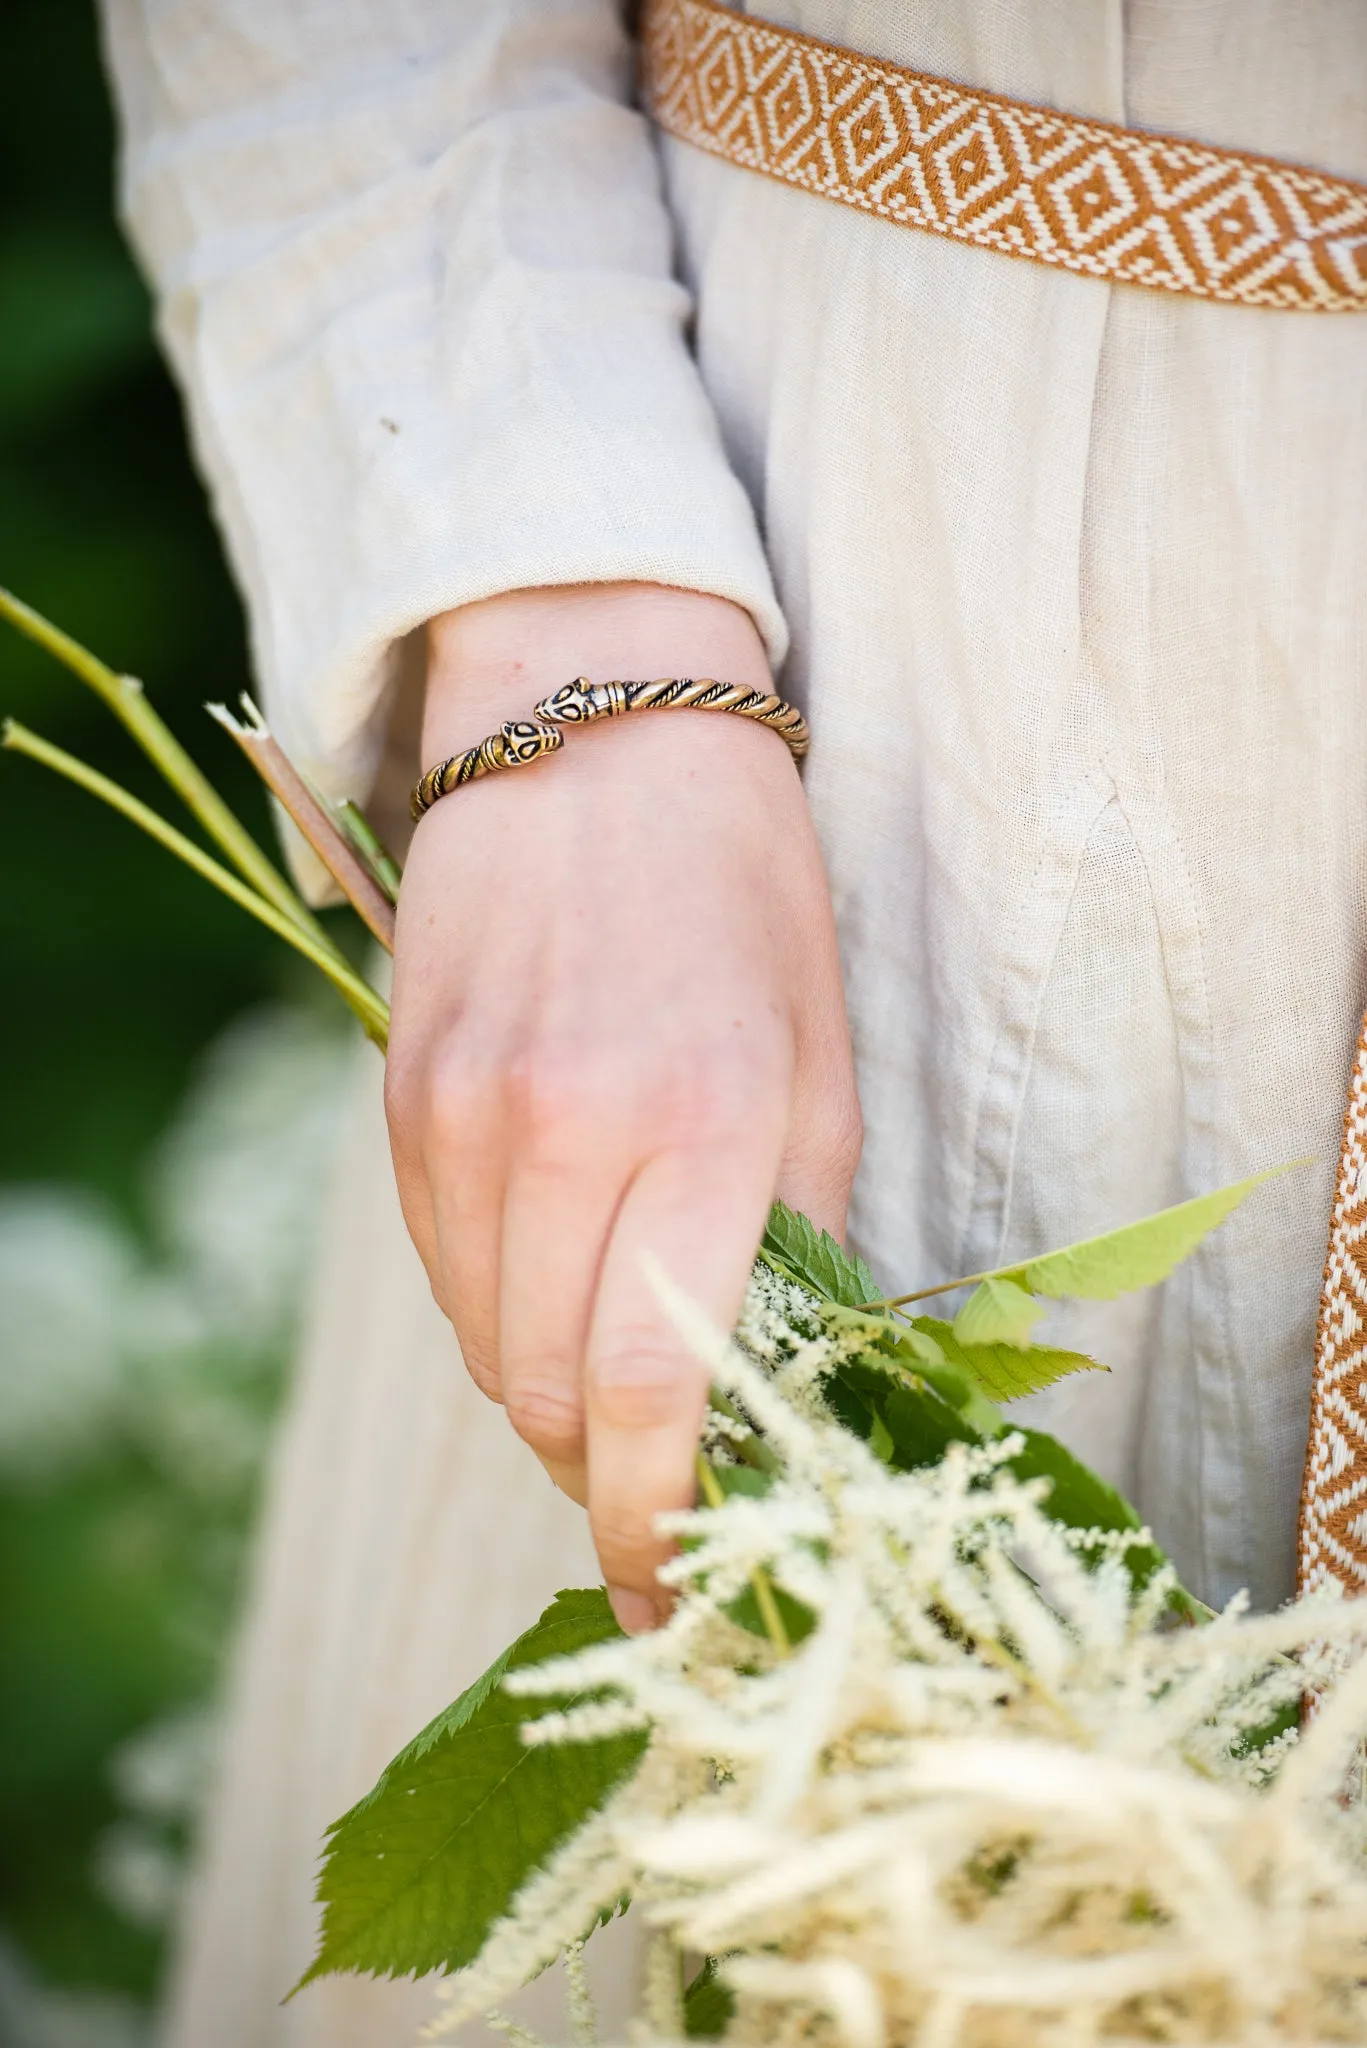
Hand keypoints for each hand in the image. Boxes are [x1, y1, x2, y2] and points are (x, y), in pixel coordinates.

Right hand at [385, 583, 859, 1629]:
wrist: (598, 728)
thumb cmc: (745, 897)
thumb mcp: (824, 1059)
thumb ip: (799, 1236)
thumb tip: (773, 1397)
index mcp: (708, 1123)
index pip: (662, 1387)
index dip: (662, 1519)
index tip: (675, 1595)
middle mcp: (564, 1131)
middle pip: (554, 1397)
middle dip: (608, 1471)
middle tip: (664, 1479)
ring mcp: (461, 1115)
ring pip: (487, 1347)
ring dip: (553, 1394)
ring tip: (616, 1360)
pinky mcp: (400, 1096)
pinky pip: (442, 1267)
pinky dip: (499, 1308)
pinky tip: (554, 1265)